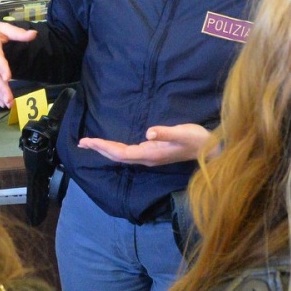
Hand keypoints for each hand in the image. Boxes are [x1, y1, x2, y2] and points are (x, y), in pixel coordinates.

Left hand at [79, 123, 210, 166]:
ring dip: (105, 149)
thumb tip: (148, 132)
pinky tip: (111, 146)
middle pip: (117, 156)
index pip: (120, 152)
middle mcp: (147, 158)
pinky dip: (115, 149)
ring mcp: (149, 157)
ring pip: (121, 156)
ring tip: (90, 144)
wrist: (209, 151)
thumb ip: (165, 133)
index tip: (87, 141)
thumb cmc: (197, 140)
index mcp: (150, 153)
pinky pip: (128, 153)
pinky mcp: (153, 154)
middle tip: (81, 142)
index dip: (103, 146)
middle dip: (99, 149)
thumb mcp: (182, 133)